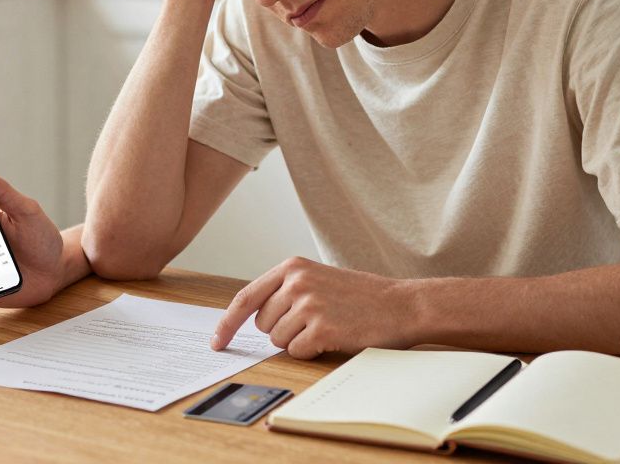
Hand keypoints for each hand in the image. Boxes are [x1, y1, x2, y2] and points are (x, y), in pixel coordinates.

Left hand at [211, 257, 414, 359]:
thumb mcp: (318, 279)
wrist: (402, 305)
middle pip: (263, 324)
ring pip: (279, 340)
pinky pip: (298, 352)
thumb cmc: (361, 296)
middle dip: (283, 330)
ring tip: (328, 326)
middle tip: (314, 322)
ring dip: (300, 341)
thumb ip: (285, 291)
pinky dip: (312, 352)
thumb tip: (251, 317)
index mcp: (292, 267)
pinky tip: (334, 337)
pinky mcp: (321, 328)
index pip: (245, 298)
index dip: (227, 323)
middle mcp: (296, 282)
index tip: (216, 341)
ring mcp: (308, 305)